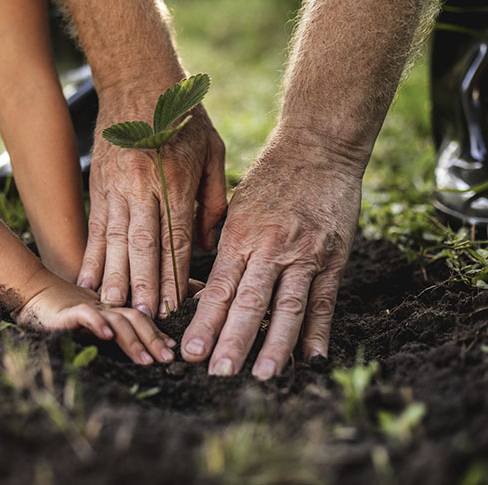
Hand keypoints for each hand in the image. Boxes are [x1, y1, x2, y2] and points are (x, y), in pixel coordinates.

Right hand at [15, 277, 176, 364]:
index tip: (171, 350)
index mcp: (111, 310)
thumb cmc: (60, 312)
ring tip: (146, 359)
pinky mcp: (68, 311)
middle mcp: (104, 306)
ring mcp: (88, 307)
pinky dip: (98, 323)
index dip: (157, 333)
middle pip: (136, 318)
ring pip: (117, 319)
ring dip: (134, 340)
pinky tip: (107, 335)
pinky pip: (85, 315)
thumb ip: (108, 330)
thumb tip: (127, 347)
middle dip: (154, 339)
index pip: (140, 318)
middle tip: (167, 359)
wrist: (30, 292)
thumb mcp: (89, 322)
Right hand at [77, 103, 227, 318]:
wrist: (139, 80)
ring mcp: (117, 185)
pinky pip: (95, 226)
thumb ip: (213, 198)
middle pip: (144, 244)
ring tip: (112, 307)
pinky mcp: (99, 184)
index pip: (176, 237)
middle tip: (143, 317)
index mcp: (177, 179)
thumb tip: (208, 242)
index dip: (174, 274)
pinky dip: (91, 255)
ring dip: (114, 276)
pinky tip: (87, 279)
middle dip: (143, 284)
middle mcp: (144, 186)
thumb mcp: (212, 150)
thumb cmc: (184, 117)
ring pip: (115, 239)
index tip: (174, 305)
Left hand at [181, 129, 362, 378]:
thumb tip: (206, 295)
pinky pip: (324, 301)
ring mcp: (306, 254)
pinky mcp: (333, 258)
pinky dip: (318, 332)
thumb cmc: (268, 180)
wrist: (317, 149)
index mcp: (240, 235)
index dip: (205, 322)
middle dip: (232, 341)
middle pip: (250, 303)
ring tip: (262, 375)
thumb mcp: (236, 209)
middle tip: (218, 372)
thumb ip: (224, 250)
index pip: (219, 288)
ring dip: (274, 345)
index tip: (190, 352)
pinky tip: (310, 359)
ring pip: (288, 307)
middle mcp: (271, 247)